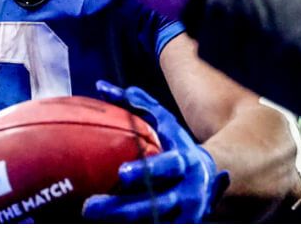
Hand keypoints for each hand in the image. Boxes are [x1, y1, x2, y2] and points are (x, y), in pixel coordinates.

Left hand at [83, 80, 229, 222]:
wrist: (211, 180)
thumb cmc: (178, 145)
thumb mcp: (165, 122)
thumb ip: (137, 104)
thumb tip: (101, 87)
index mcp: (186, 162)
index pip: (169, 167)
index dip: (147, 171)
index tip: (121, 173)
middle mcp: (190, 192)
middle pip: (157, 204)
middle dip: (123, 207)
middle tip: (91, 206)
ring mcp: (186, 215)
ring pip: (153, 222)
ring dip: (121, 221)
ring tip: (88, 216)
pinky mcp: (180, 226)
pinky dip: (128, 226)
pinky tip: (102, 224)